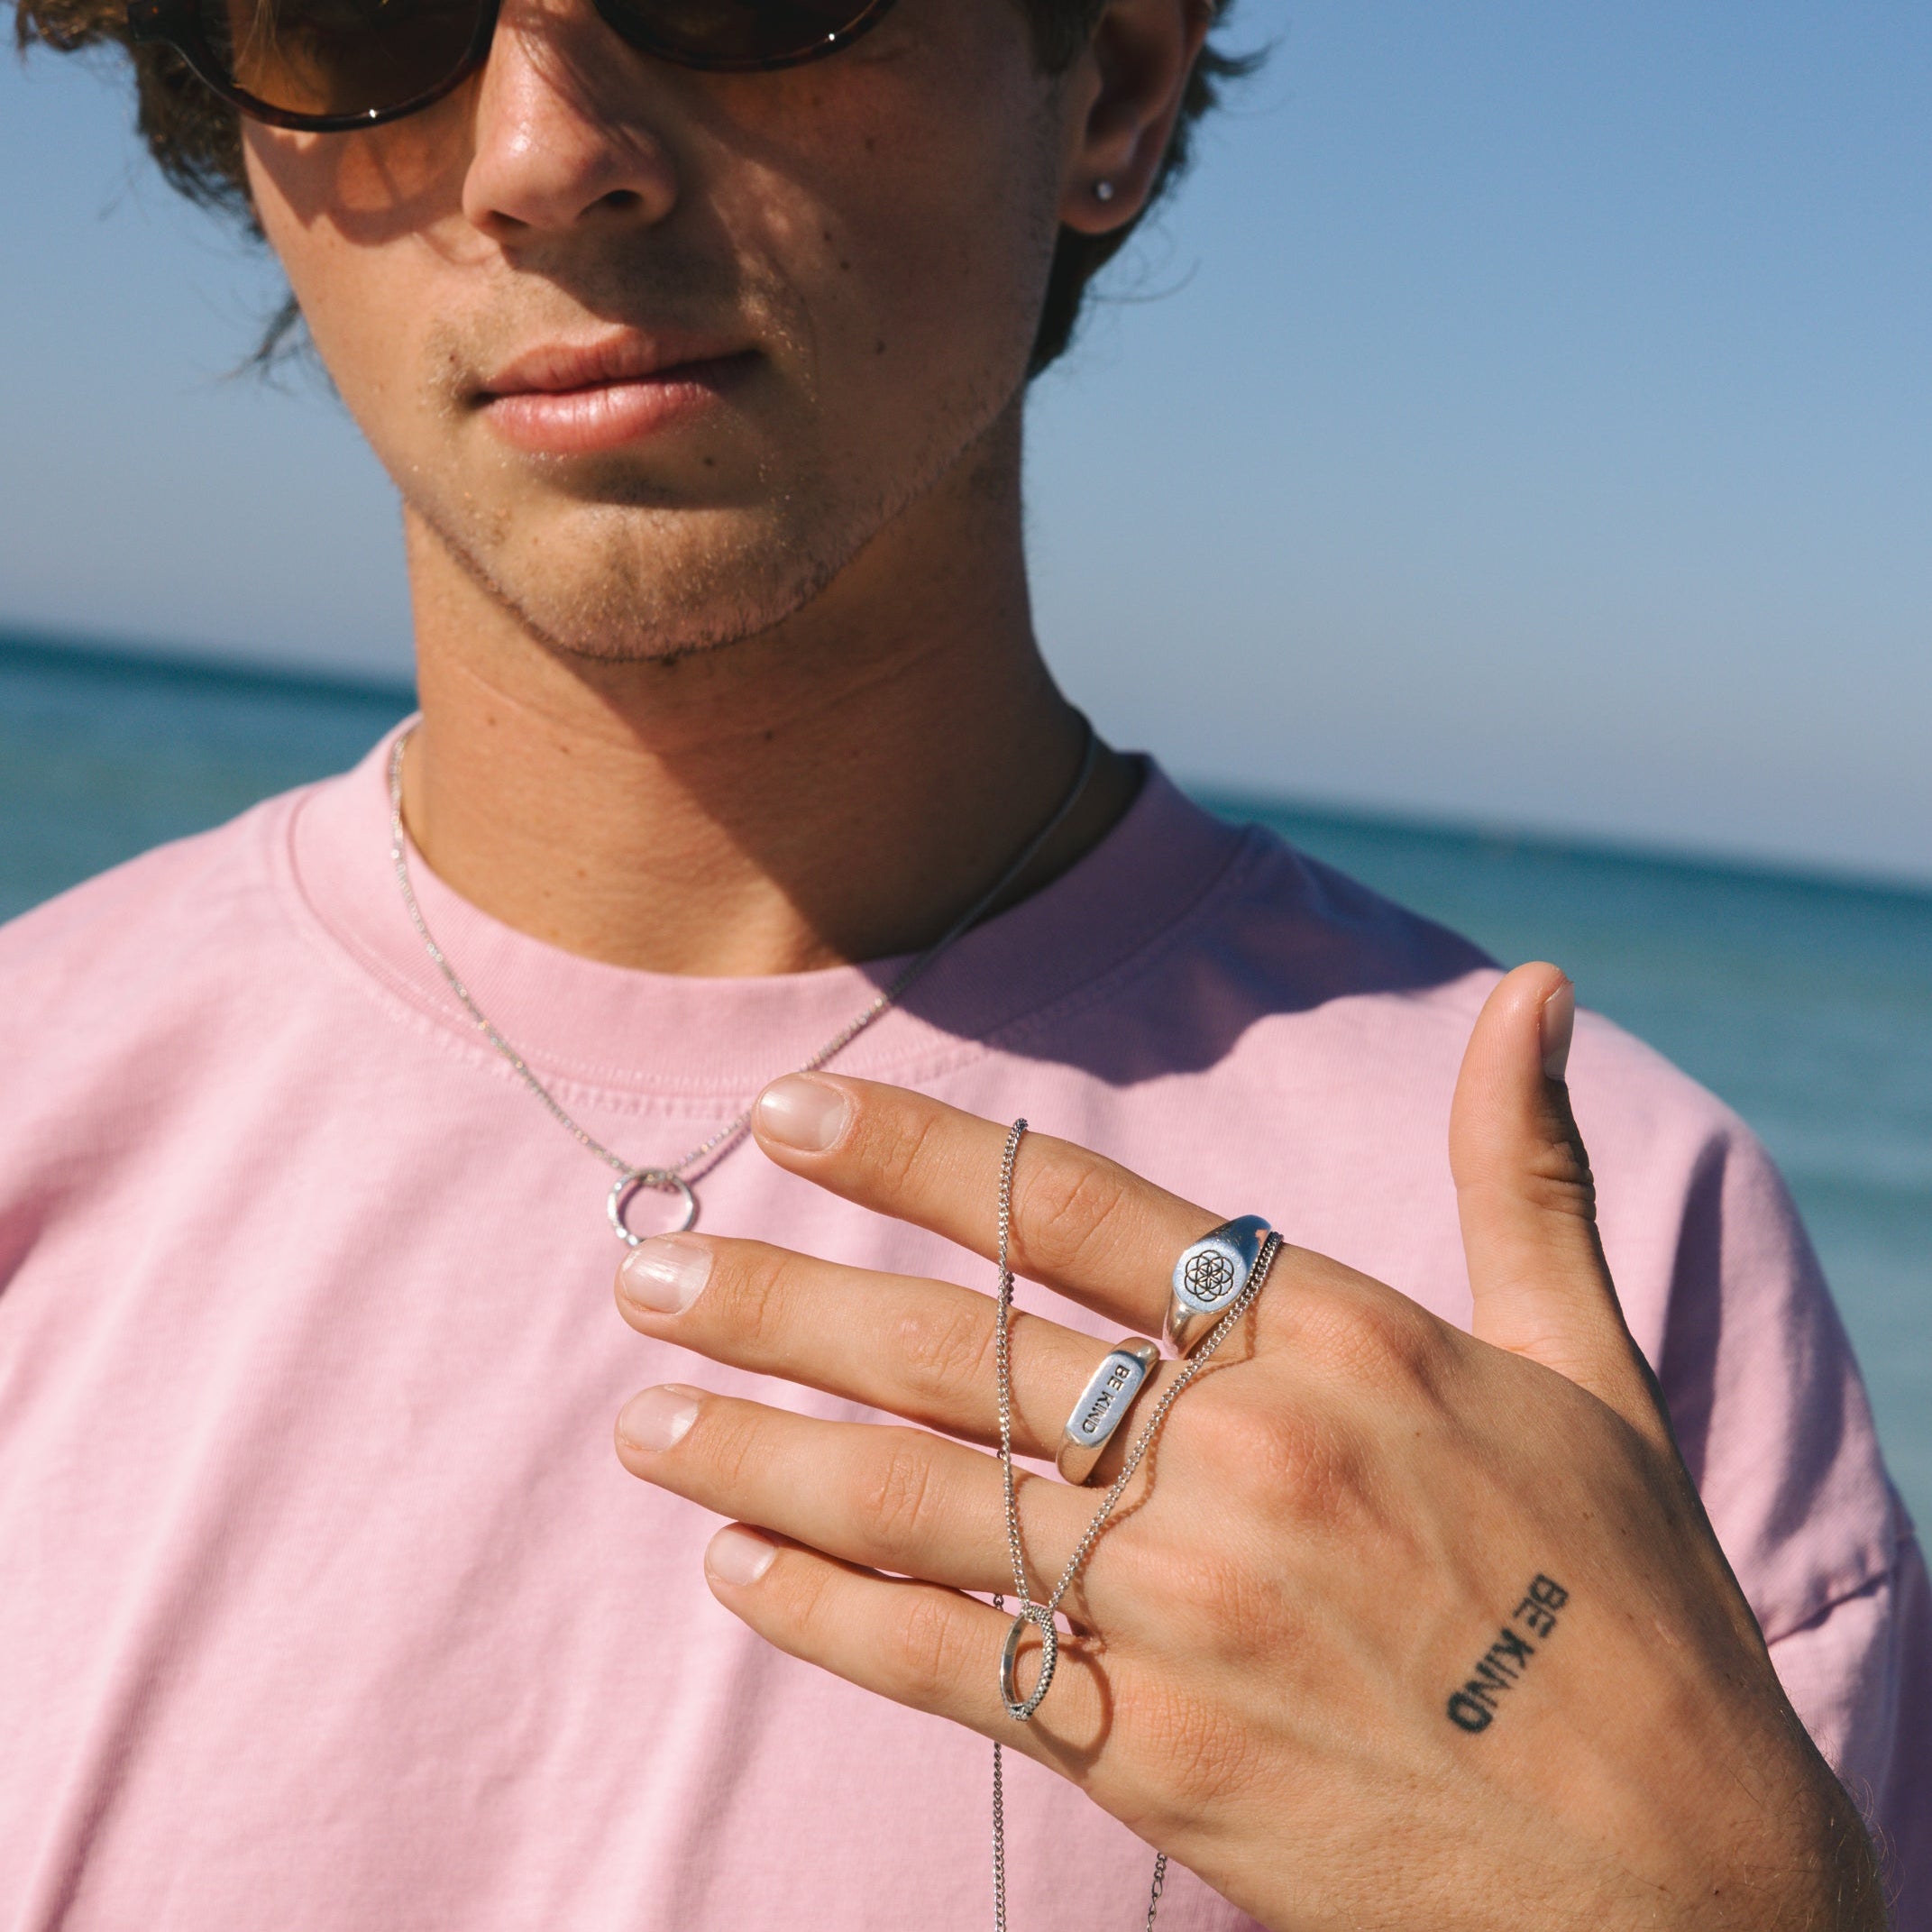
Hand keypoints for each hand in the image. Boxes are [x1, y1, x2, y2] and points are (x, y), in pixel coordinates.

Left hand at [610, 963, 1883, 1930]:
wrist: (1683, 1882)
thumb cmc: (1637, 1606)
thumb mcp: (1592, 1364)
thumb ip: (1524, 1169)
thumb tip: (1539, 988)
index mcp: (1339, 1341)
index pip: (1077, 1207)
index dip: (919, 1154)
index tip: (787, 1115)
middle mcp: (1245, 1457)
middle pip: (960, 1349)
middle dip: (780, 1301)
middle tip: (646, 1264)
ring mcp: (1192, 1612)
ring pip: (925, 1503)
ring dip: (763, 1453)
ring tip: (641, 1417)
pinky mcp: (1159, 1757)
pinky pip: (956, 1666)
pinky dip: (832, 1616)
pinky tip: (738, 1570)